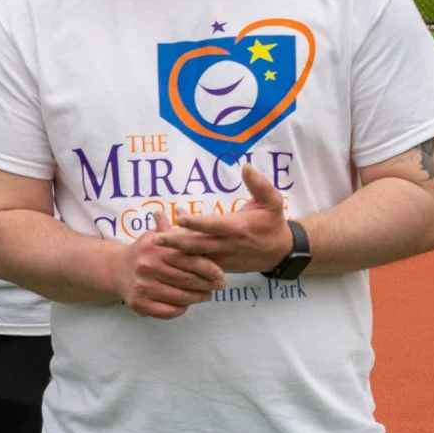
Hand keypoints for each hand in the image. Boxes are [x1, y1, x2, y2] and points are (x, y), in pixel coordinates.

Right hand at [114, 205, 226, 319]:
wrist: (116, 269)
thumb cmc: (145, 251)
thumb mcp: (157, 237)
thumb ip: (175, 230)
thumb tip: (183, 212)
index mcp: (154, 247)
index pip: (188, 259)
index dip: (208, 268)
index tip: (221, 274)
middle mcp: (146, 266)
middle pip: (186, 280)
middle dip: (207, 284)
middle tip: (220, 286)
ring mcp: (141, 286)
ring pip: (180, 297)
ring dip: (198, 298)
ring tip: (207, 295)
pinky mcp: (139, 303)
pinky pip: (168, 311)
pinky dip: (181, 309)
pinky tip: (187, 304)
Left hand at [157, 167, 294, 272]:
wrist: (280, 252)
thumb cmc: (273, 223)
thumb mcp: (273, 201)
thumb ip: (259, 184)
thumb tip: (246, 166)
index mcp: (238, 228)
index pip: (214, 226)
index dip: (197, 223)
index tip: (180, 217)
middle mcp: (228, 245)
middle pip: (198, 245)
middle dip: (175, 242)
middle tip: (154, 237)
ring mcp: (222, 258)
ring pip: (194, 257)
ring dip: (174, 250)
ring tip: (153, 239)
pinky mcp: (218, 266)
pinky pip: (197, 264)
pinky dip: (181, 258)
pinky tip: (165, 248)